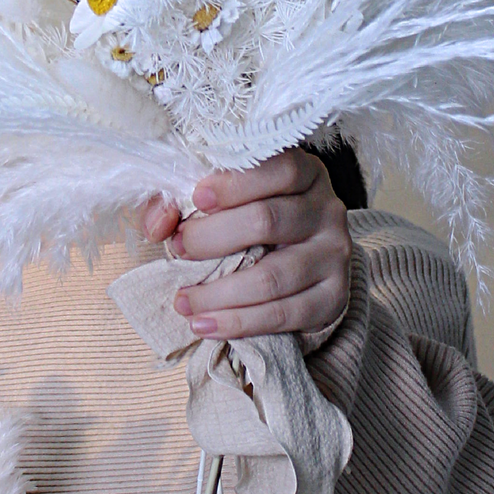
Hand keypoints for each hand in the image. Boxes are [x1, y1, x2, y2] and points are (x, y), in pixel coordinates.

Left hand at [141, 148, 352, 340]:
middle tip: (178, 248)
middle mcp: (327, 209)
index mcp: (304, 172)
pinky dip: (239, 322)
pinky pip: (285, 314)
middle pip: (268, 220)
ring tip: (183, 300)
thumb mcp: (218, 197)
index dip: (235, 184)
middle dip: (213, 238)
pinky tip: (206, 324)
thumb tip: (159, 224)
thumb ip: (178, 200)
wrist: (299, 264)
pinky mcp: (334, 297)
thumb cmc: (247, 218)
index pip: (279, 169)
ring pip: (274, 276)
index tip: (196, 199)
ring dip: (219, 292)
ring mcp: (334, 254)